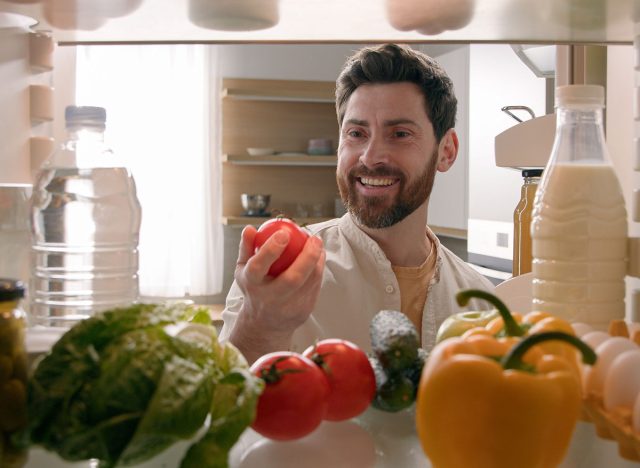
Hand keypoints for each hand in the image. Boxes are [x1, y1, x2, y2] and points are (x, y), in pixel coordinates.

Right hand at [229, 225, 324, 362]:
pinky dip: (318, 270)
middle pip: (292, 279)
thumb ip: (246, 248)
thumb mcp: (243, 270)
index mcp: (252, 285)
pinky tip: (319, 257)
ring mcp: (288, 308)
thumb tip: (250, 228)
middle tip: (313, 238)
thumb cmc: (254, 288)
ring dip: (317, 261)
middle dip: (306, 257)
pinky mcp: (303, 312)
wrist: (264, 324)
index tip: (284, 232)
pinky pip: (315, 287)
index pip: (259, 266)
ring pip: (309, 283)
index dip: (271, 249)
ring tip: (317, 244)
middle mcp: (270, 299)